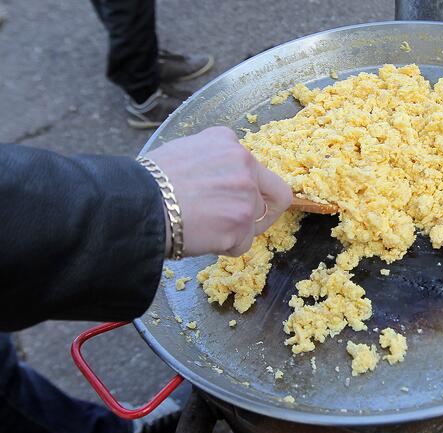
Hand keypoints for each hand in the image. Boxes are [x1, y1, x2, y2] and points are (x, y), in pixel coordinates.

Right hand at [144, 126, 291, 256]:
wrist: (137, 204)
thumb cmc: (149, 181)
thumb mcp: (184, 151)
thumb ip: (213, 160)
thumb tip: (220, 178)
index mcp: (229, 143)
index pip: (256, 168)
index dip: (251, 187)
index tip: (240, 198)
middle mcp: (245, 165)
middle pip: (274, 196)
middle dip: (259, 211)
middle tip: (239, 222)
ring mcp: (246, 196)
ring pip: (255, 222)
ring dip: (234, 230)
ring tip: (203, 228)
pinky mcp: (240, 225)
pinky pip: (242, 244)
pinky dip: (225, 247)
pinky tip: (202, 238)